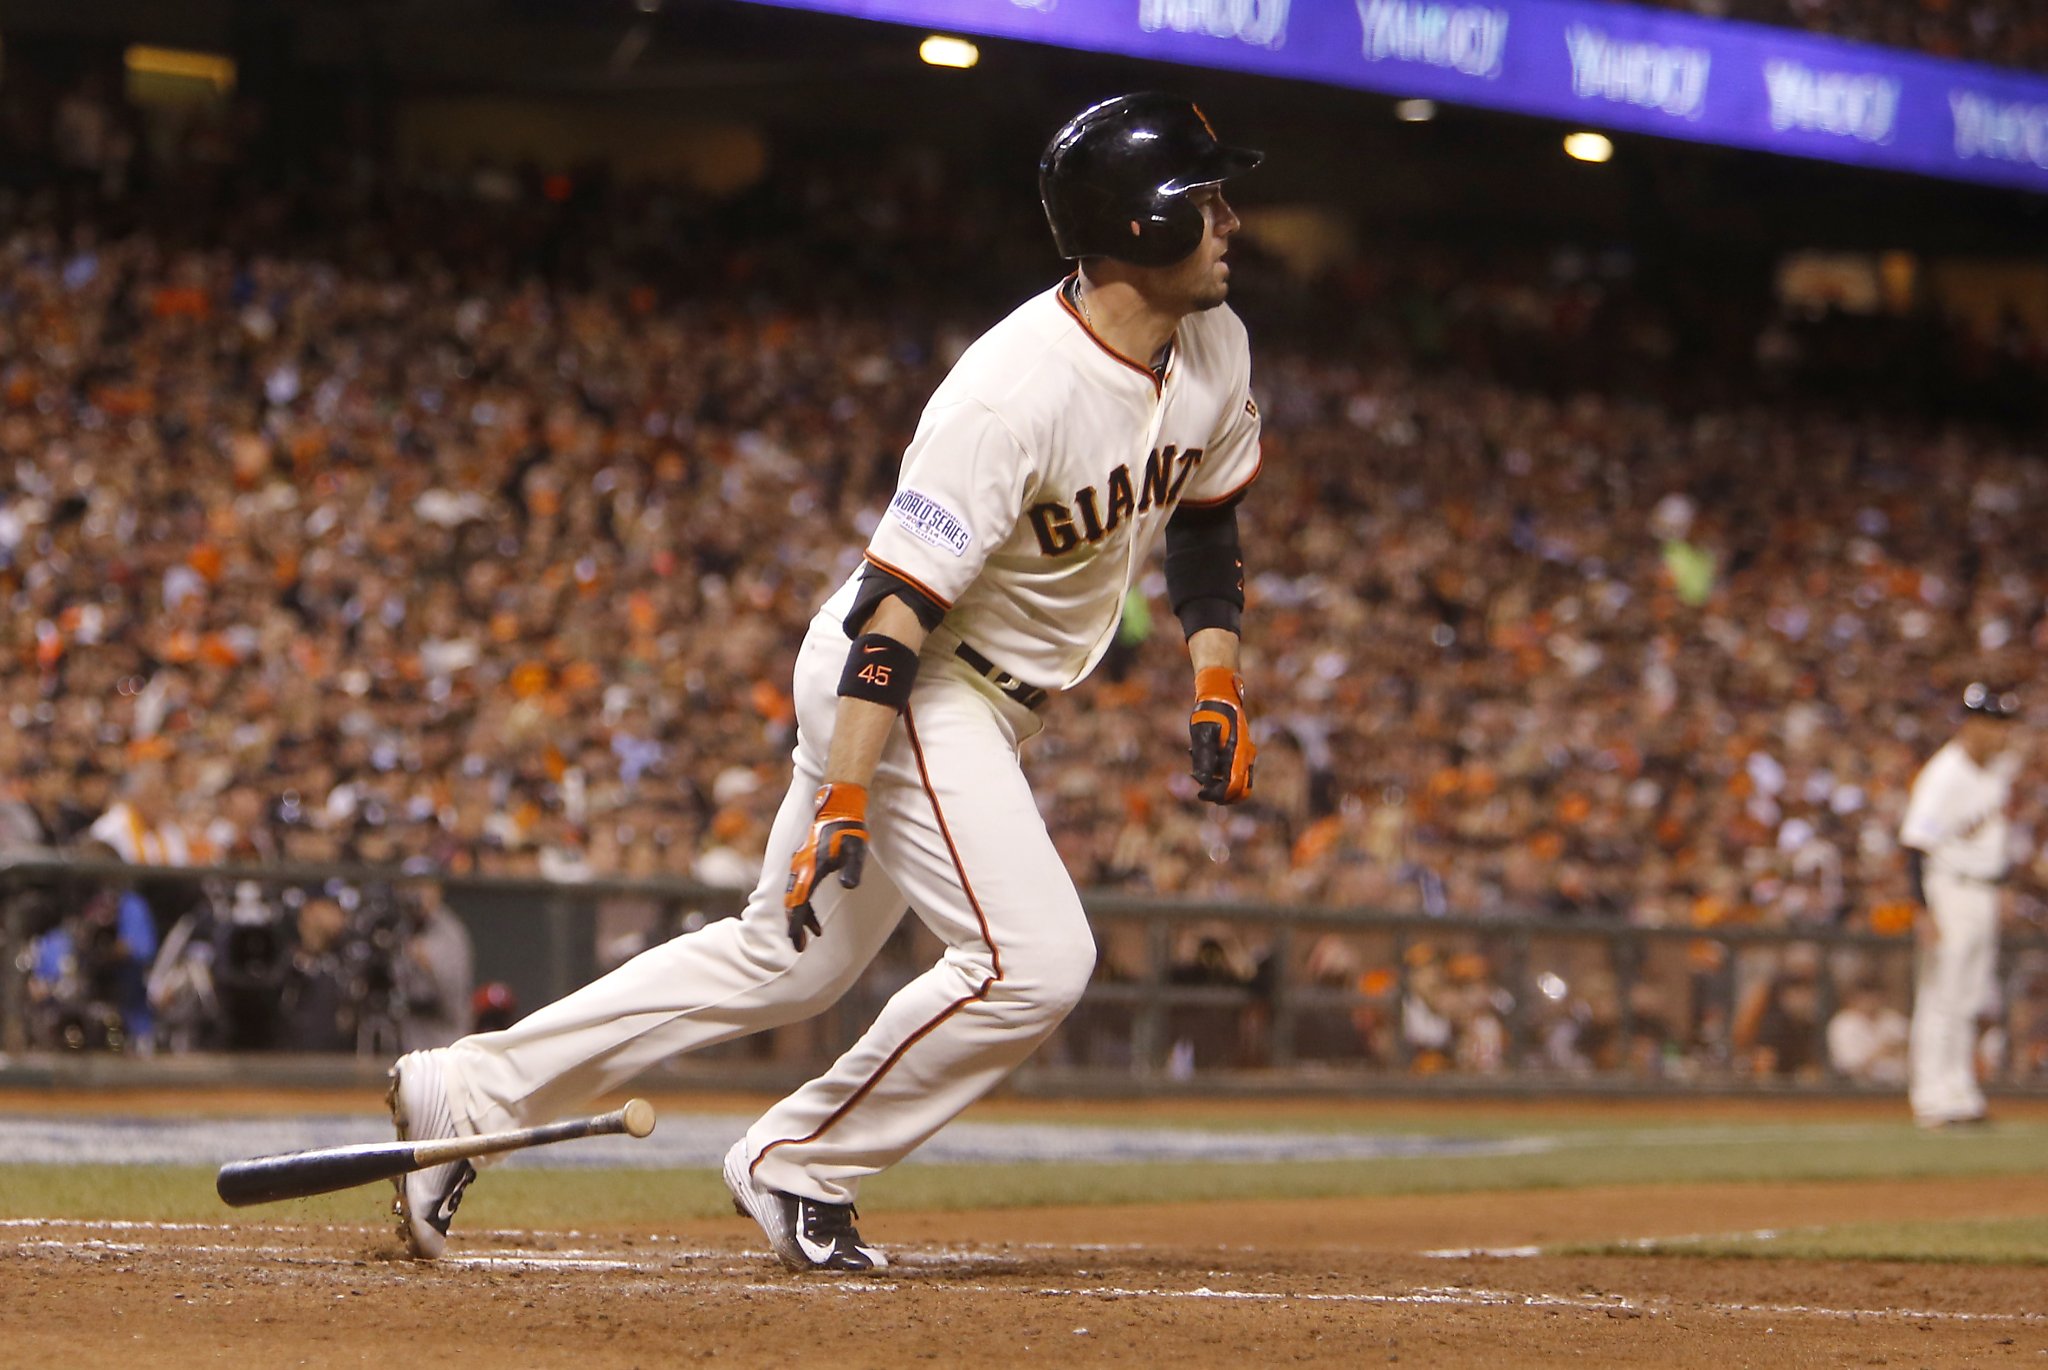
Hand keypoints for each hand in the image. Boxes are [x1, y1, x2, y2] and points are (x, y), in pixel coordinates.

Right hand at [784, 783, 868, 949]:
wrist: (838, 807)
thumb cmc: (849, 830)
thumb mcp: (856, 850)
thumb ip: (852, 869)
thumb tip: (849, 887)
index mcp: (810, 867)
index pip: (799, 901)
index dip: (797, 923)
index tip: (796, 942)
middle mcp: (800, 867)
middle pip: (792, 902)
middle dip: (794, 925)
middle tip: (798, 946)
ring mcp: (800, 864)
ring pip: (794, 896)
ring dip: (800, 916)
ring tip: (810, 935)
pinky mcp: (804, 863)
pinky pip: (799, 889)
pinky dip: (804, 905)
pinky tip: (815, 918)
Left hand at [1189, 667, 1255, 803]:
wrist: (1221, 696)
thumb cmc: (1210, 712)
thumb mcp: (1202, 733)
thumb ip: (1204, 757)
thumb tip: (1203, 781)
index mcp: (1238, 753)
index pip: (1233, 786)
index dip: (1217, 795)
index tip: (1200, 793)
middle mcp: (1246, 757)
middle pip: (1241, 791)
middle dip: (1221, 797)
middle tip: (1202, 792)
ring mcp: (1245, 756)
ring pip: (1236, 783)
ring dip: (1216, 784)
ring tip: (1196, 767)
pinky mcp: (1239, 754)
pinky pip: (1231, 772)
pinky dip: (1216, 773)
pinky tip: (1199, 758)